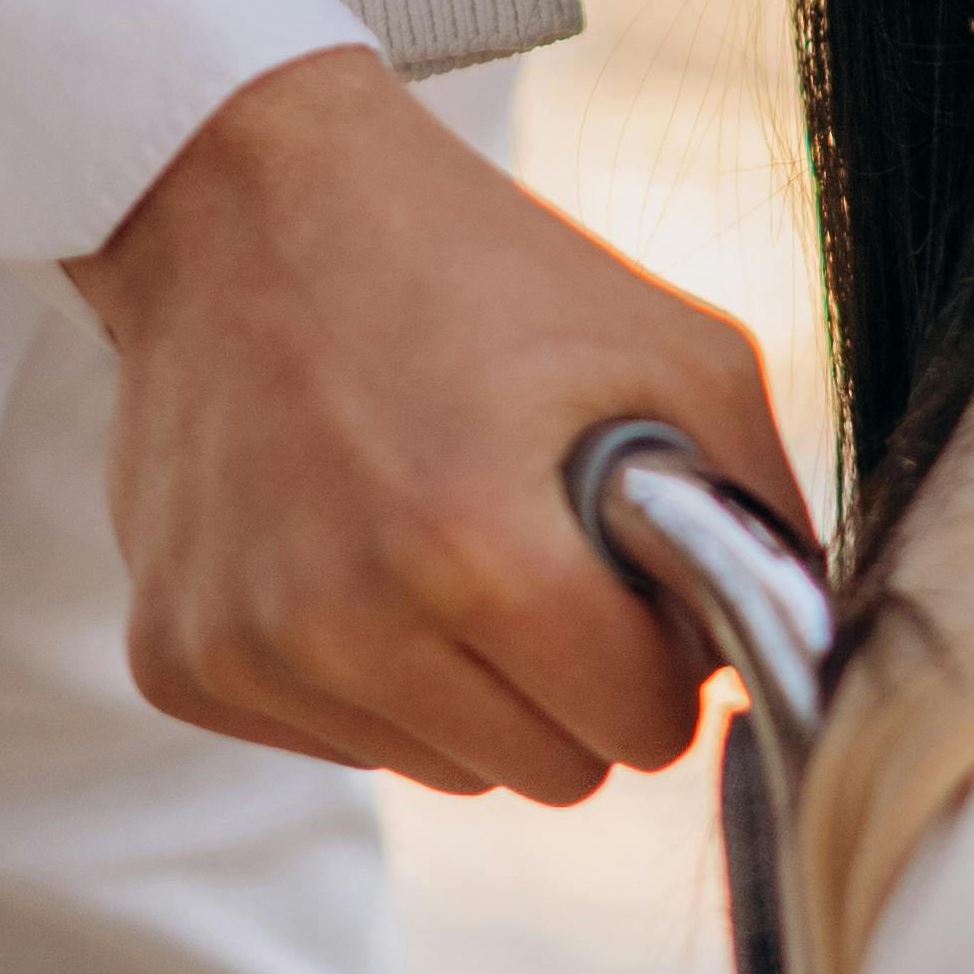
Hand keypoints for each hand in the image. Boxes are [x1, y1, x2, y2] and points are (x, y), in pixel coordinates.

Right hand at [71, 44, 804, 801]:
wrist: (244, 198)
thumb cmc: (477, 267)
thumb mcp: (675, 351)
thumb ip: (757, 513)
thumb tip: (798, 650)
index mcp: (475, 552)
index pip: (639, 730)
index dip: (660, 662)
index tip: (633, 589)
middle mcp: (345, 626)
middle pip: (545, 774)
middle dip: (572, 688)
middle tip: (544, 562)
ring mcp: (247, 652)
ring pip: (439, 768)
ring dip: (466, 687)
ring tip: (440, 537)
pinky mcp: (174, 661)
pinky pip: (333, 740)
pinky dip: (361, 672)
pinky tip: (348, 548)